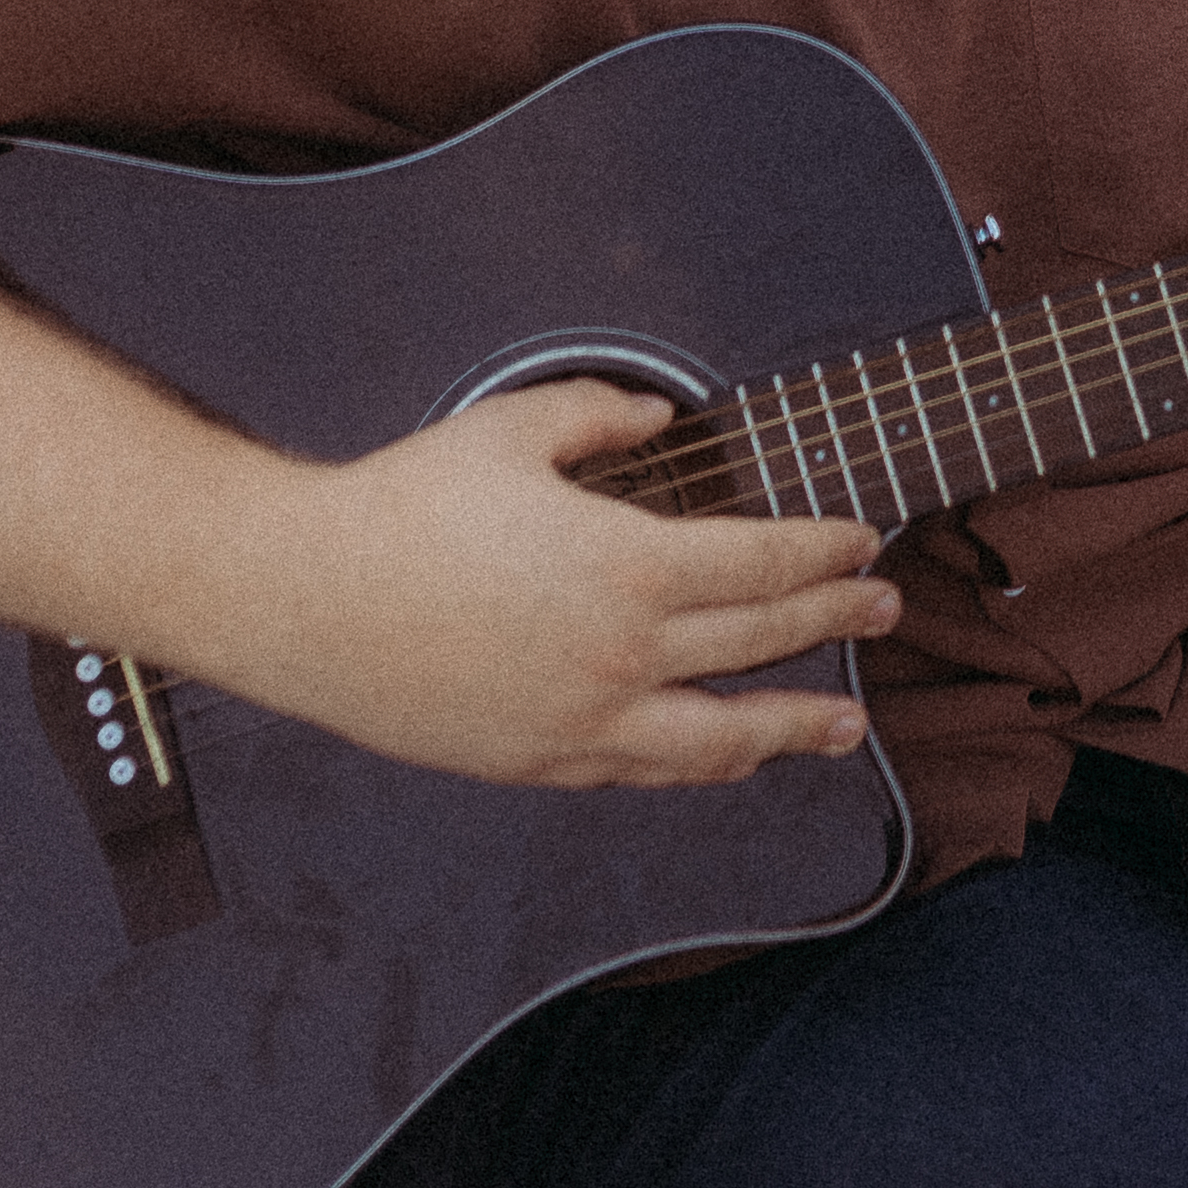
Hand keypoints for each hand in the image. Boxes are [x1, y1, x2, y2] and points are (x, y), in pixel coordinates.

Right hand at [192, 377, 898, 787]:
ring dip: (793, 726)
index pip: (764, 565)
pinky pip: (644, 772)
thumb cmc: (402, 506)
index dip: (827, 551)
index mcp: (627, 568)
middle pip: (761, 642)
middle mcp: (620, 657)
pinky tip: (724, 753)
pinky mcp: (537, 763)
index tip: (864, 540)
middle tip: (886, 605)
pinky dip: (700, 763)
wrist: (301, 598)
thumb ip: (602, 416)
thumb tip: (664, 418)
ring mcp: (581, 723)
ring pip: (719, 738)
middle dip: (836, 620)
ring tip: (845, 725)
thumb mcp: (513, 429)